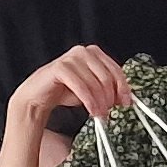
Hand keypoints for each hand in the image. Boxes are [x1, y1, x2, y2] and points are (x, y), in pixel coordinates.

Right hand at [0, 46, 134, 166]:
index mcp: (94, 53)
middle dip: (111, 97)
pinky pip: (81, 86)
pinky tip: (92, 111)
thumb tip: (127, 98)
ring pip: (95, 82)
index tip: (127, 103)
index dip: (123, 87)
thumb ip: (108, 89)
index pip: (116, 69)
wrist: (38, 96)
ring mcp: (71, 58)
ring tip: (101, 115)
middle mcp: (83, 51)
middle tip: (111, 112)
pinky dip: (89, 101)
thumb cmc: (65, 91)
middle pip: (107, 76)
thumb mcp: (92, 90)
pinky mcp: (60, 67)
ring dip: (101, 102)